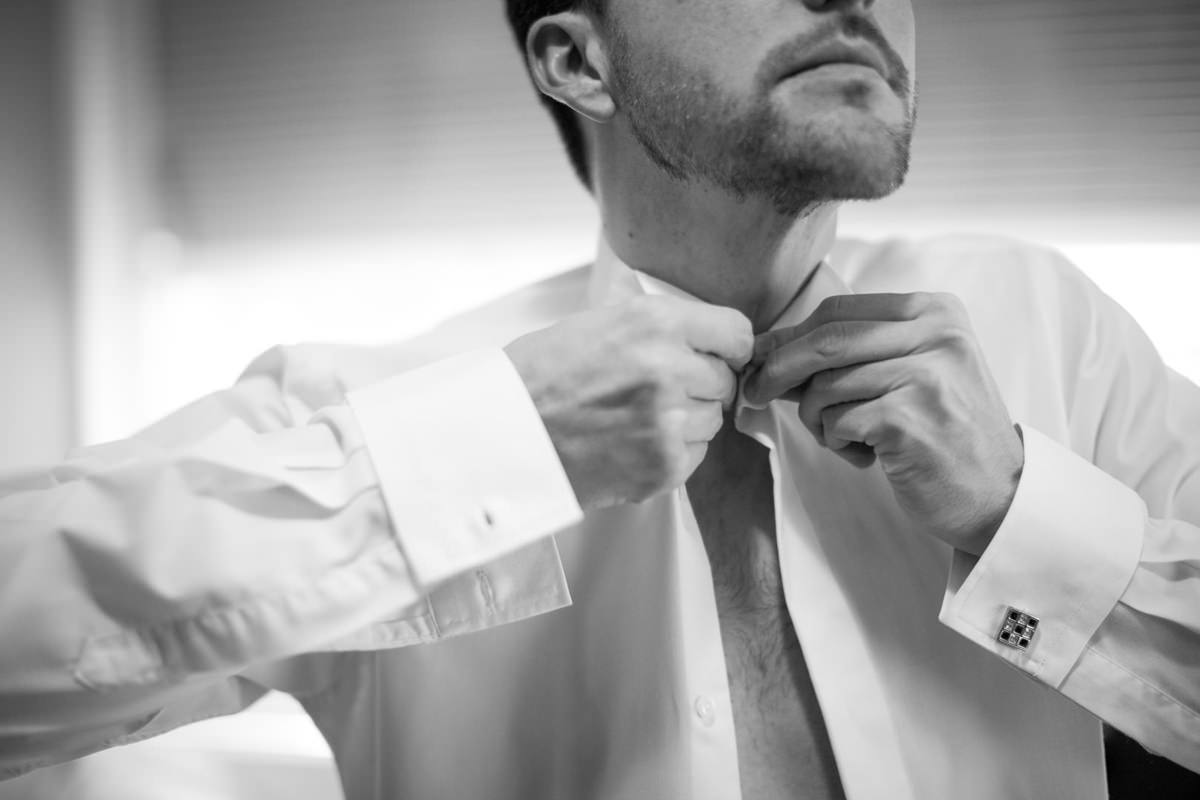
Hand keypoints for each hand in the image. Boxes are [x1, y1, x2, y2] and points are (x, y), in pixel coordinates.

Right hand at [505, 296, 752, 510]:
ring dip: (686, 419)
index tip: (718, 354)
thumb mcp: (597, 322)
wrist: (500, 434)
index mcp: (654, 323)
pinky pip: (695, 455)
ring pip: (712, 420)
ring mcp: (668, 423)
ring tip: (636, 416)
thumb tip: (704, 334)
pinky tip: (631, 441)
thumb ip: (655, 325)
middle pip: (724, 380)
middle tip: (655, 389)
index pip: (735, 332)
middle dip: (699, 384)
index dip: (727, 345)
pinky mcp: (662, 467)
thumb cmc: (538, 376)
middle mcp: (669, 370)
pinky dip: (671, 451)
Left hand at [744, 292, 1022, 554]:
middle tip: (754, 394)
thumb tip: (766, 350)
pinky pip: (837, 423)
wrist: (999, 495)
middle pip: (825, 340)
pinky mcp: (910, 418)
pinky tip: (868, 457)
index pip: (838, 311)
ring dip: (818, 420)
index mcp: (933, 311)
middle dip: (778, 370)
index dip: (789, 337)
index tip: (759, 359)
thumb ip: (849, 355)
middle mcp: (936, 334)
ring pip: (825, 386)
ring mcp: (926, 375)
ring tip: (848, 438)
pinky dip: (838, 444)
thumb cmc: (941, 433)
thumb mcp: (906, 374)